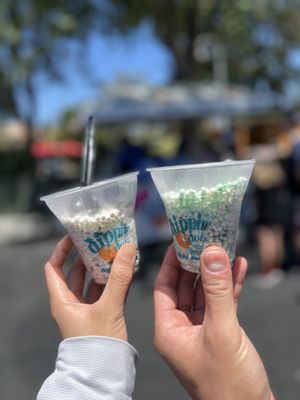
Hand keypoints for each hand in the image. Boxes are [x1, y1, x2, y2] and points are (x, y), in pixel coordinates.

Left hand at [44, 235, 135, 339]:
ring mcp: (85, 309)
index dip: (62, 250)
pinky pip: (104, 292)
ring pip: (91, 282)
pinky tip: (124, 271)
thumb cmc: (98, 343)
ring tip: (114, 251)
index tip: (74, 236)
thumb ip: (120, 278)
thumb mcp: (108, 307)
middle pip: (74, 272)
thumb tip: (128, 248)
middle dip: (86, 255)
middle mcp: (71, 303)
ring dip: (101, 267)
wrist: (103, 373)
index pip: (53, 267)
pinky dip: (112, 281)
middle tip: (100, 240)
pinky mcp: (99, 315)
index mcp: (62, 300)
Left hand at [154, 244, 273, 399]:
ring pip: (205, 293)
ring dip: (214, 272)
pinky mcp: (220, 333)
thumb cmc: (227, 383)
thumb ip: (217, 291)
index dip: (169, 262)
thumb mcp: (221, 330)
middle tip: (203, 238)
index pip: (163, 287)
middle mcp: (181, 328)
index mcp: (169, 329)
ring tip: (223, 247)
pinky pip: (222, 303)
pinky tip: (239, 267)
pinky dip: (230, 286)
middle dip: (194, 263)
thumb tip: (212, 253)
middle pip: (184, 286)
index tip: (178, 240)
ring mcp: (201, 330)